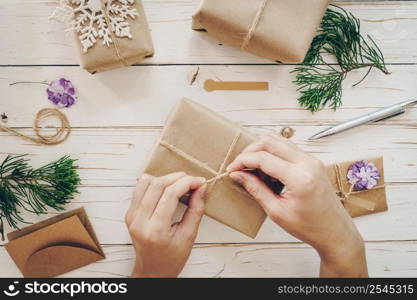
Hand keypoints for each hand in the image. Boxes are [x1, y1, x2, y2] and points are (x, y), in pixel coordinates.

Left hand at [125, 172, 205, 276]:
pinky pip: (140, 188)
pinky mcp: (129, 213)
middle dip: (178, 178)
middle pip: (157, 184)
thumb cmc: (171, 259)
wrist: (152, 271)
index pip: (170, 194)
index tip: (200, 182)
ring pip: (146, 182)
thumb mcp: (189, 236)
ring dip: (166, 178)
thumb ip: (196, 210)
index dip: (187, 183)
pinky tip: (167, 188)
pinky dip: (155, 183)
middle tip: (193, 181)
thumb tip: (201, 188)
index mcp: (155, 230)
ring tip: (181, 184)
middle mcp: (139, 221)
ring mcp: (131, 216)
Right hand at [227, 135, 367, 276]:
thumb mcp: (277, 211)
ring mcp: (312, 160)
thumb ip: (256, 189)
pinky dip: (272, 155)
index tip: (231, 169)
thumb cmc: (310, 227)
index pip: (263, 158)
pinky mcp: (312, 162)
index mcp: (300, 177)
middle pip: (270, 141)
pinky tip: (266, 171)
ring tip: (251, 169)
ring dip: (261, 151)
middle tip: (239, 165)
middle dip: (250, 150)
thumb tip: (238, 175)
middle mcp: (308, 163)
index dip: (243, 161)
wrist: (334, 232)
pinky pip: (287, 150)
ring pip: (279, 142)